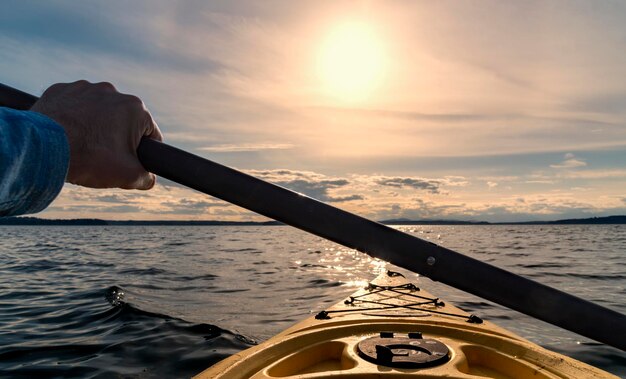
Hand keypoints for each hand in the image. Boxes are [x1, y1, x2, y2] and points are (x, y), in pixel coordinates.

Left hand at [30, 80, 162, 189]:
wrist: (42, 149)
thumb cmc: (89, 159)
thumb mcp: (128, 176)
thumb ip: (146, 178)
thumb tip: (148, 179)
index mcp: (135, 108)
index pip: (151, 133)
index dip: (144, 152)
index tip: (130, 163)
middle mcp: (112, 91)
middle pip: (123, 121)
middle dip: (117, 138)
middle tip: (104, 157)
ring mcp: (83, 88)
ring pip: (97, 112)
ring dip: (95, 127)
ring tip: (82, 147)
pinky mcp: (60, 90)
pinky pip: (73, 106)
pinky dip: (72, 119)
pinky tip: (67, 135)